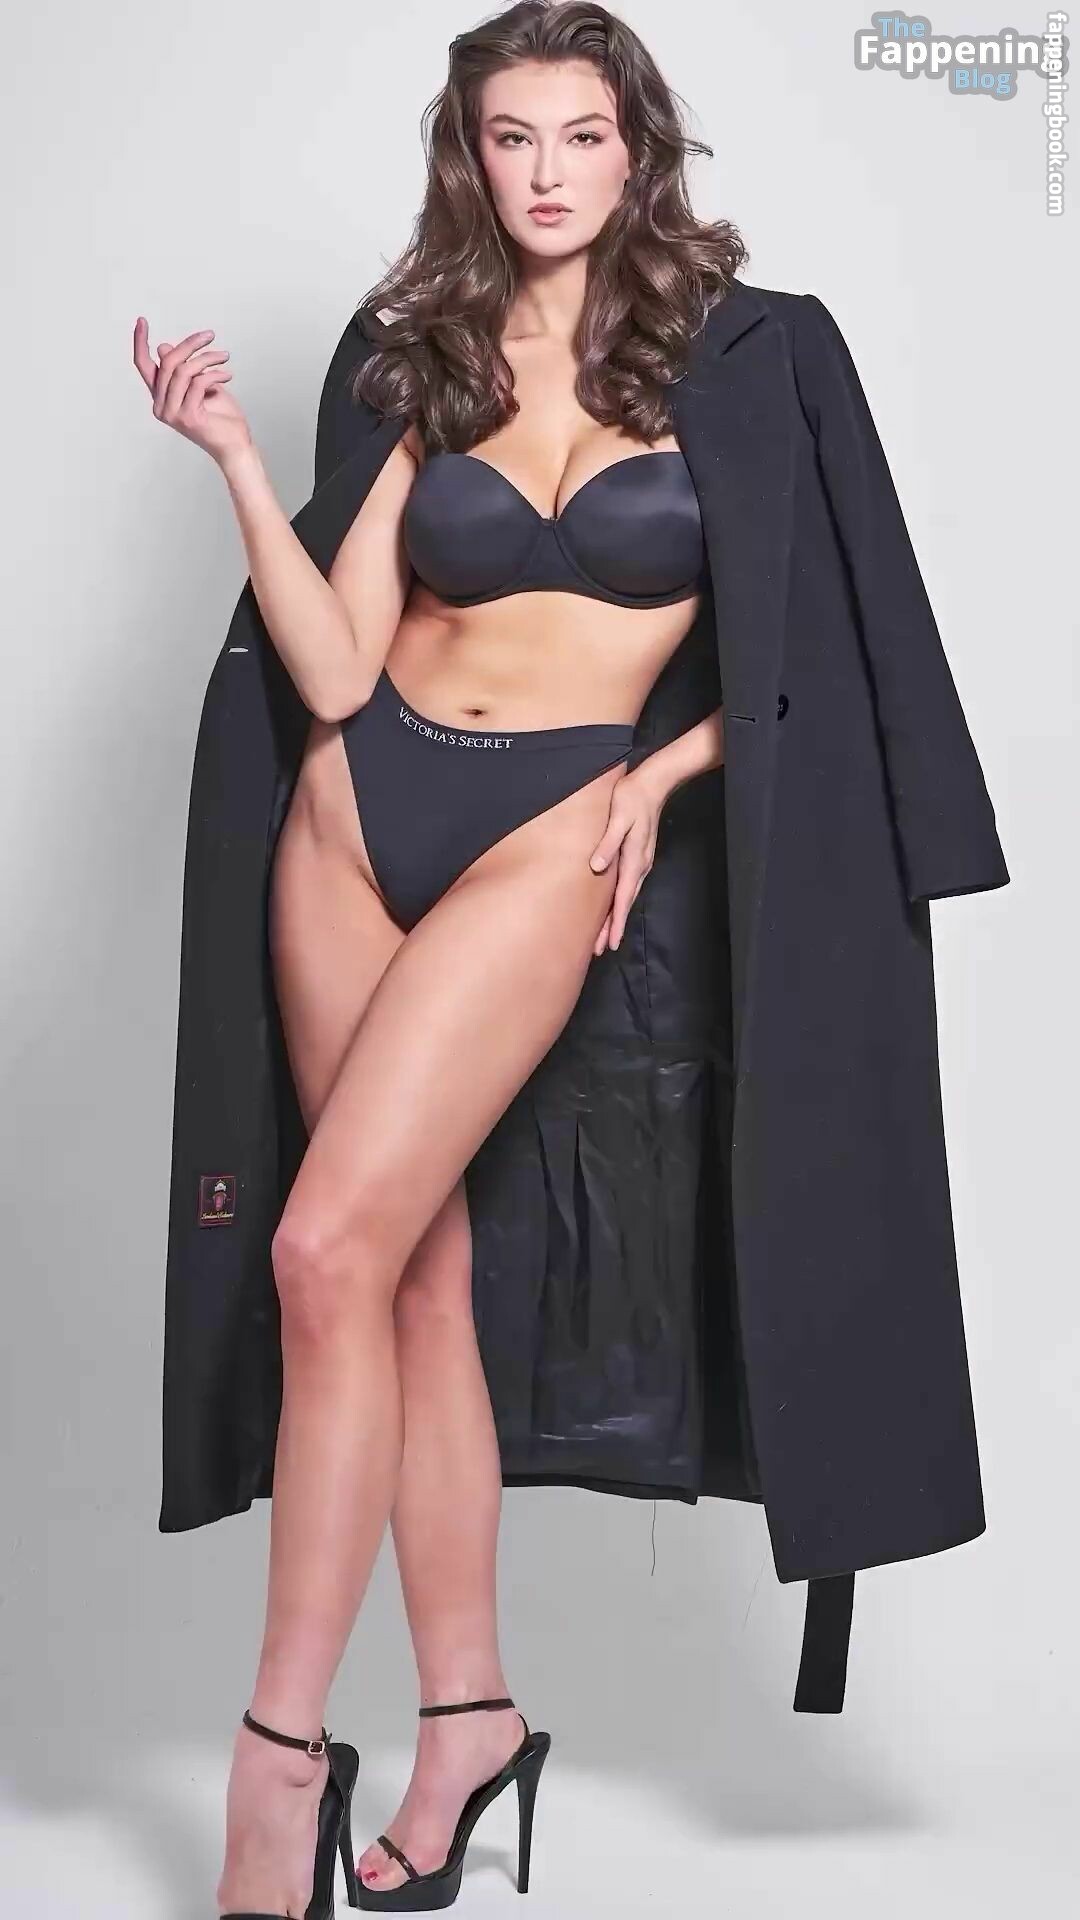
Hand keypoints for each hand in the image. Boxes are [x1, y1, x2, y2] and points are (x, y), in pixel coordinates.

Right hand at [132, 316, 251, 464]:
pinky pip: (198, 383)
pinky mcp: (188, 417)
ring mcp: (172, 413)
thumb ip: (182, 370)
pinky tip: (227, 375)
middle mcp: (161, 406)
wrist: (236, 446)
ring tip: (224, 356)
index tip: (142, 321)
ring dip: (207, 358)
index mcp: (160, 398)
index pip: (144, 366)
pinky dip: (215, 374)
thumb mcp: (201, 386)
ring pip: (183, 371)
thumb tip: (164, 347)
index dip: (140, 343)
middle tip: (209, 336)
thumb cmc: (221, 418)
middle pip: (167, 363)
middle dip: (190, 345)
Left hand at [588, 766, 664, 954]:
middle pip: (624, 904)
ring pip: (626, 897)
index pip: (622, 898)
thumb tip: (596, 868)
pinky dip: (620, 903)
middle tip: (600, 950)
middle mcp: (639, 866)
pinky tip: (613, 909)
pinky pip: (628, 887)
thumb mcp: (618, 818)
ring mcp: (640, 863)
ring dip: (616, 918)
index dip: (615, 922)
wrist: (653, 784)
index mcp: (634, 859)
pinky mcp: (638, 858)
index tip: (609, 943)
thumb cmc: (631, 798)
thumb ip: (607, 843)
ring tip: (604, 938)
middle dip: (613, 928)